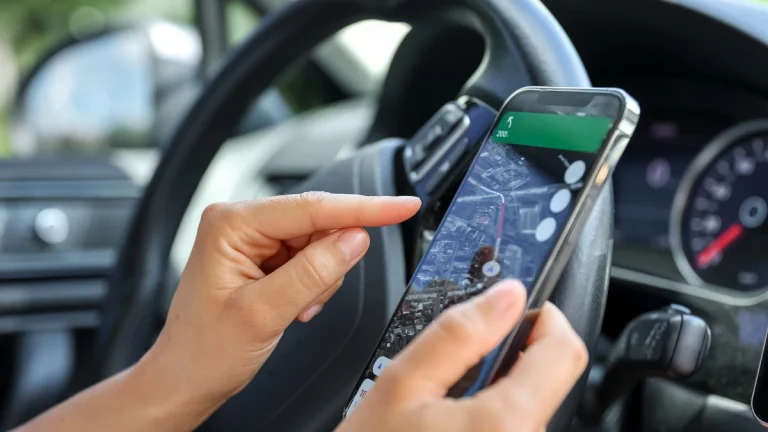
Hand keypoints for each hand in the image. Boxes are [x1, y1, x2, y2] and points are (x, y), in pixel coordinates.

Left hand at [136, 193, 420, 413]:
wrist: (187, 378)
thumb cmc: (204, 350)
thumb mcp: (263, 314)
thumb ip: (313, 272)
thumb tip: (355, 239)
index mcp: (232, 223)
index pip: (312, 208)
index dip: (365, 208)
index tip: (402, 205)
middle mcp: (242, 222)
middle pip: (320, 224)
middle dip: (328, 263)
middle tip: (308, 300)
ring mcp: (254, 239)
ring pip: (322, 243)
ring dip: (320, 280)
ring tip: (293, 308)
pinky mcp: (264, 256)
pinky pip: (312, 259)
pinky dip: (314, 286)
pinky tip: (293, 306)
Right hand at [337, 280, 587, 431]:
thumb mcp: (401, 386)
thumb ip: (459, 334)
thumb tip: (506, 295)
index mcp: (509, 424)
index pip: (566, 351)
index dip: (544, 318)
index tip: (519, 310)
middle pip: (546, 382)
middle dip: (510, 361)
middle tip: (458, 365)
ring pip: (528, 411)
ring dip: (497, 395)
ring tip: (443, 406)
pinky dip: (492, 423)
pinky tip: (449, 429)